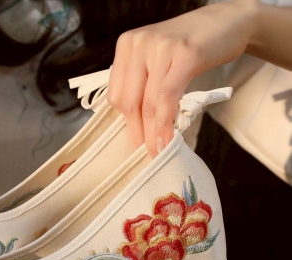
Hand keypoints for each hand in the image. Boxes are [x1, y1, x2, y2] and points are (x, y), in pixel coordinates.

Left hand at [107, 0, 256, 157]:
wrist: (229, 22)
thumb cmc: (189, 47)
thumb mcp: (156, 60)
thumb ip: (141, 84)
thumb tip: (134, 127)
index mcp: (127, 46)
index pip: (116, 94)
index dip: (125, 122)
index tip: (136, 140)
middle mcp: (139, 43)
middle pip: (129, 101)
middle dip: (137, 132)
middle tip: (147, 152)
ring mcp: (161, 47)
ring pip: (149, 103)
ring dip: (153, 133)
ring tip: (159, 151)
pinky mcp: (185, 53)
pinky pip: (168, 97)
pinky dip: (167, 123)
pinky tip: (170, 138)